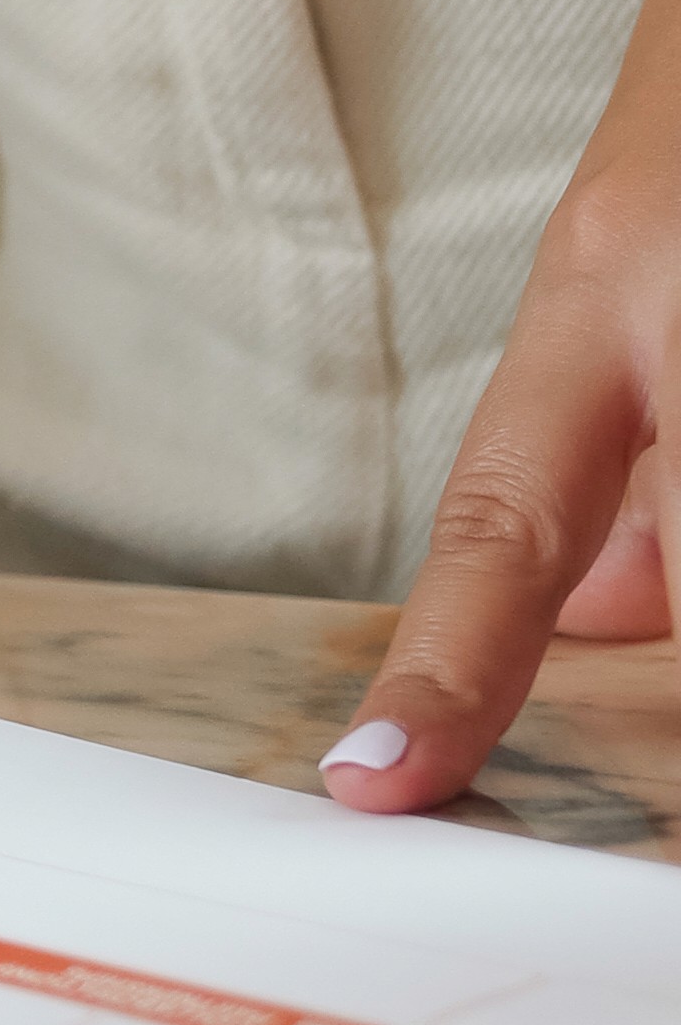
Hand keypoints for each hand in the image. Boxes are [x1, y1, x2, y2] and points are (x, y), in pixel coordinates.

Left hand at [323, 0, 680, 810]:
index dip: (445, 668)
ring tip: (656, 575)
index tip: (373, 789)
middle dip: (674, 671)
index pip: (510, 517)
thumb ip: (626, 443)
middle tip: (638, 751)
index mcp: (611, 283)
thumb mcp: (646, 235)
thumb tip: (610, 620)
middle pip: (672, 549)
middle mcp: (677, 290)